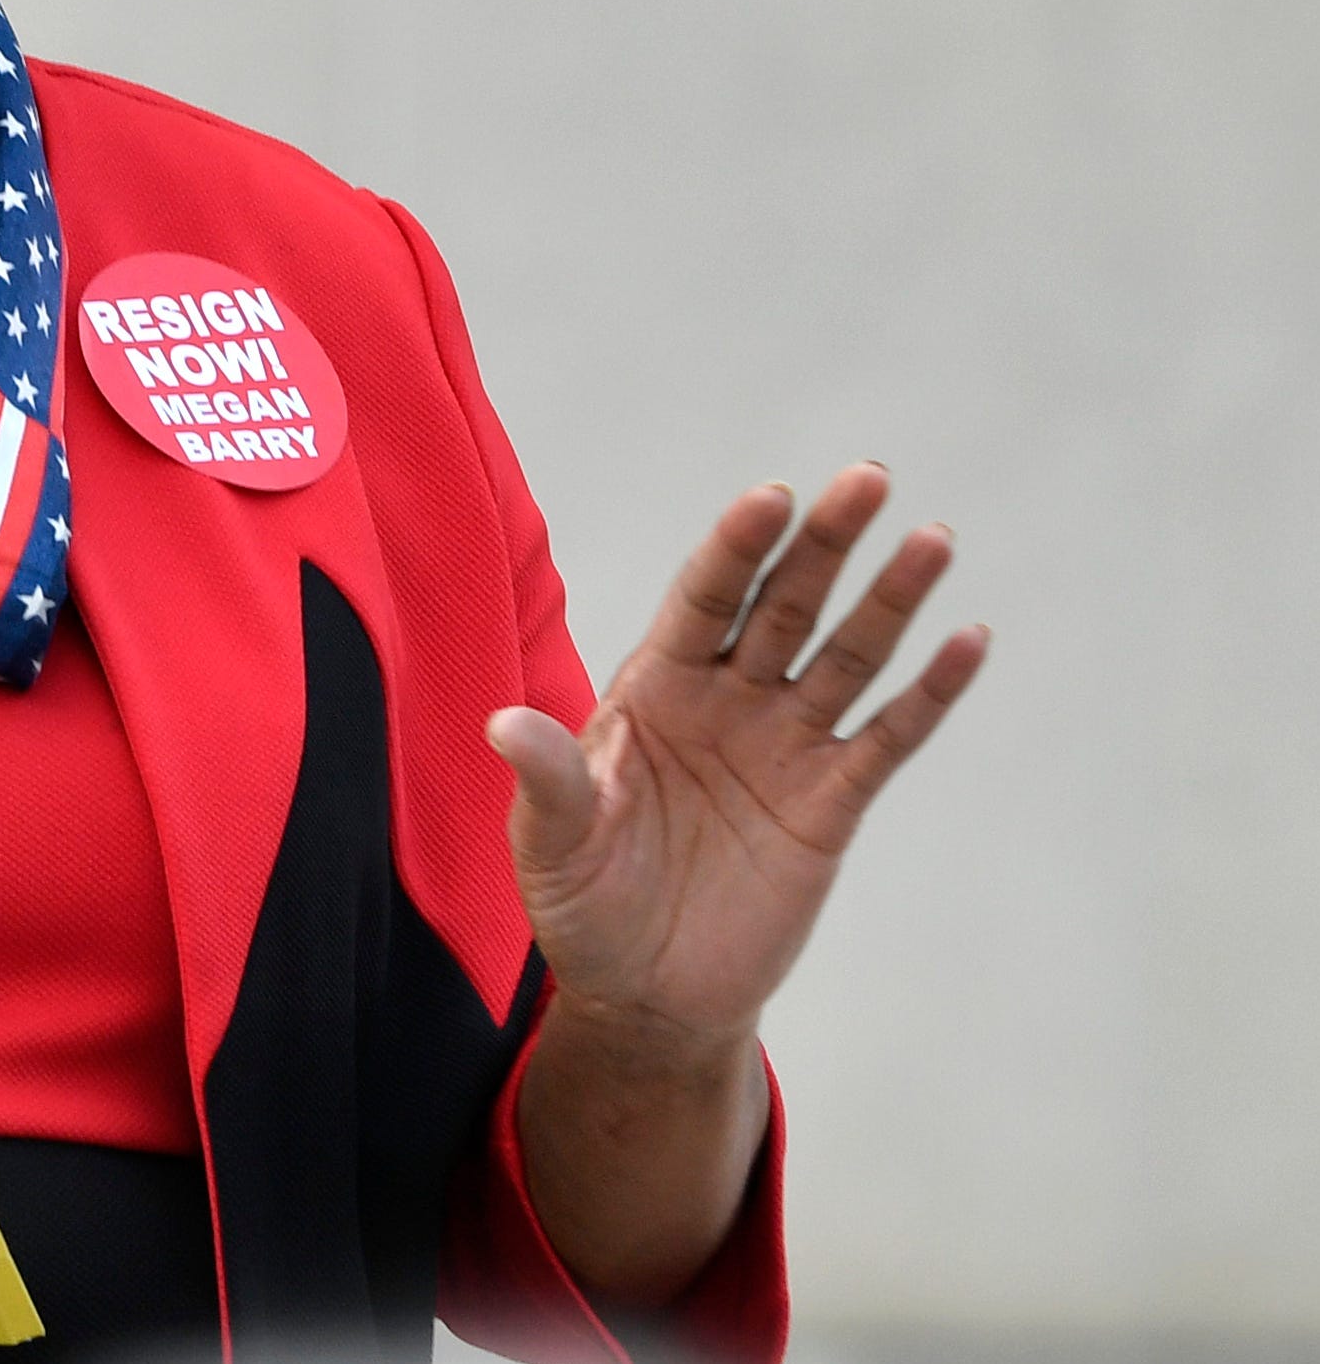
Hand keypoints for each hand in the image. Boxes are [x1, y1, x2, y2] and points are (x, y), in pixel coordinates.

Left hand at [490, 463, 989, 1061]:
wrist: (648, 997)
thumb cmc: (585, 907)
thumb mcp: (553, 844)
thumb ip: (550, 778)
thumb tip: (506, 723)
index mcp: (654, 690)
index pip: (702, 598)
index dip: (737, 548)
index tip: (772, 496)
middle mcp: (725, 702)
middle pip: (783, 606)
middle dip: (824, 543)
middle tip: (869, 476)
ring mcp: (784, 748)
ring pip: (845, 656)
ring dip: (892, 600)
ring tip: (934, 538)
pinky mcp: (831, 806)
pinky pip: (887, 738)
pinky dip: (929, 692)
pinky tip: (968, 641)